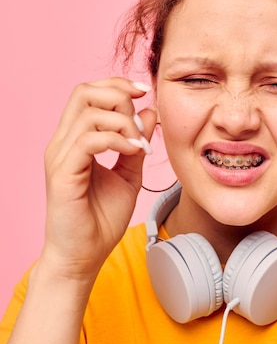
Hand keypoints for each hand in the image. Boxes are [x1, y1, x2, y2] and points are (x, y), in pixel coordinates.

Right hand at [40, 77, 156, 280]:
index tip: (146, 94)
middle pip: (83, 92)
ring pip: (87, 112)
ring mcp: (59, 156)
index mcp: (75, 140)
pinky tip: (135, 151)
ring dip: (123, 122)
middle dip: (119, 94)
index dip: (118, 86)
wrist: (82, 256)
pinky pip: (88, 140)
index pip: (88, 94)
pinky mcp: (63, 173)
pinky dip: (117, 140)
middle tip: (142, 119)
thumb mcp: (128, 176)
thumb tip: (149, 112)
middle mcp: (63, 143)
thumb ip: (136, 144)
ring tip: (141, 144)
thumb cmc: (101, 220)